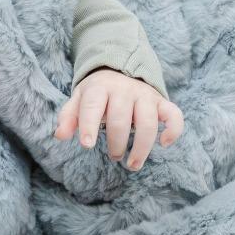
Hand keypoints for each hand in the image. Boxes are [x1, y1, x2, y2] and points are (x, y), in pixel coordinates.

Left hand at [53, 68, 184, 169]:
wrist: (121, 70)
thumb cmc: (97, 93)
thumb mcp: (78, 99)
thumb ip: (68, 116)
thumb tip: (61, 136)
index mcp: (100, 88)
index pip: (93, 106)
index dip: (89, 125)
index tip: (87, 145)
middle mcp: (124, 90)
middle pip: (120, 120)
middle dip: (116, 143)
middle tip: (114, 157)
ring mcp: (145, 95)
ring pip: (148, 122)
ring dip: (141, 147)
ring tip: (132, 164)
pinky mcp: (162, 102)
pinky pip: (174, 115)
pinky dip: (173, 130)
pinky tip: (163, 144)